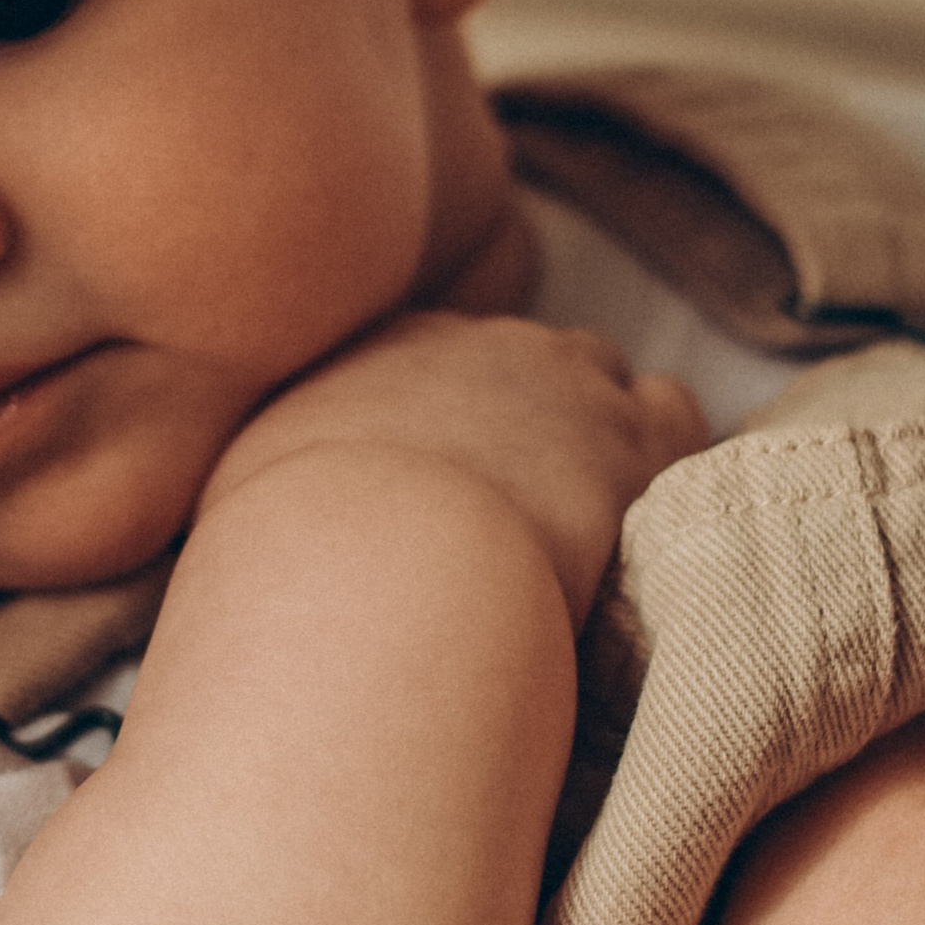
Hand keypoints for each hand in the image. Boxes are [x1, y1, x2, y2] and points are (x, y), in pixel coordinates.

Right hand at [199, 309, 703, 624]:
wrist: (384, 577)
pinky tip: (652, 515)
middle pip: (521, 359)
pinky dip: (667, 454)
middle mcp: (472, 347)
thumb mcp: (250, 500)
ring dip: (602, 434)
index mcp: (378, 357)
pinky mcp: (632, 435)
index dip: (451, 417)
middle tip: (521, 509)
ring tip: (592, 515)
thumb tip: (268, 535)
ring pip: (604, 375)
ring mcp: (559, 381)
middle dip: (529, 419)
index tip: (449, 481)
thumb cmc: (301, 566)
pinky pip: (675, 411)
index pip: (433, 356)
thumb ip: (274, 485)